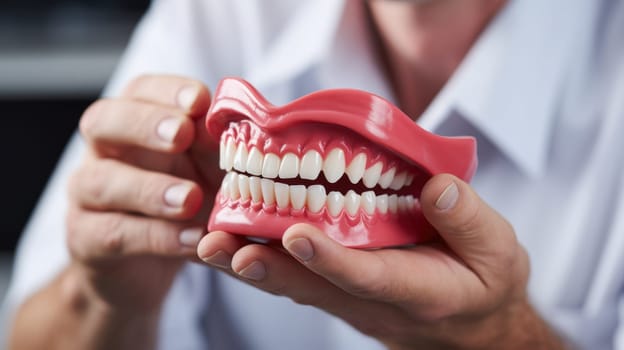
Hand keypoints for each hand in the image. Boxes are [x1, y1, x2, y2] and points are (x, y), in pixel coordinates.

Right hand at [66, 75, 217, 314]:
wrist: (145, 266)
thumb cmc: (183, 205)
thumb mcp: (208, 172)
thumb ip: (220, 149)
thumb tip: (254, 127)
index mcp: (134, 124)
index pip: (140, 91)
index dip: (168, 92)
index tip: (199, 101)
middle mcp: (103, 152)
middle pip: (103, 121)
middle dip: (144, 125)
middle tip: (181, 135)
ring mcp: (86, 196)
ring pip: (101, 181)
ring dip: (150, 188)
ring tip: (190, 199)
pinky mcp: (87, 240)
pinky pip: (113, 233)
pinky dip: (156, 236)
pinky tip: (191, 240)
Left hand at [197, 174, 561, 348]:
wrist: (471, 326)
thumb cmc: (484, 285)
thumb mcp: (498, 253)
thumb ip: (469, 221)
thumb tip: (437, 186)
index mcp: (415, 290)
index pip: (367, 276)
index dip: (330, 257)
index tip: (295, 235)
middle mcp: (371, 298)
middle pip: (309, 285)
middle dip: (262, 265)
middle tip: (218, 245)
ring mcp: (349, 295)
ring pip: (293, 282)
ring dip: (250, 262)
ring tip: (208, 241)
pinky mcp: (339, 286)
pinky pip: (295, 274)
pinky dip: (263, 254)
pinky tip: (234, 233)